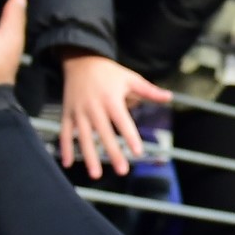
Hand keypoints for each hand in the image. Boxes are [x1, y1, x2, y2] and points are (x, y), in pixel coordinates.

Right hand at [59, 53, 172, 178]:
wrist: (80, 60)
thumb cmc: (109, 72)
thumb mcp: (130, 78)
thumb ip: (149, 90)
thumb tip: (169, 97)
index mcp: (111, 99)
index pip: (122, 121)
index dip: (130, 136)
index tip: (138, 152)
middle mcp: (94, 107)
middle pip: (103, 133)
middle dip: (112, 152)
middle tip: (122, 171)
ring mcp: (78, 111)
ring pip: (83, 137)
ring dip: (89, 156)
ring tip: (96, 174)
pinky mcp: (67, 113)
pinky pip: (65, 132)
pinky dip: (65, 148)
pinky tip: (68, 163)